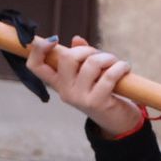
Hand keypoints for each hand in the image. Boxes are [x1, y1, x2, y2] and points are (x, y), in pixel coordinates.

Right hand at [26, 36, 141, 135]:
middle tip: (102, 56)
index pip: (35, 66)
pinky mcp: (96, 102)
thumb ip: (81, 57)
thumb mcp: (89, 75)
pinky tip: (125, 68)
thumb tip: (77, 39)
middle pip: (67, 57)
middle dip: (87, 50)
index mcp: (59, 83)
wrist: (118, 121)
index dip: (38, 49)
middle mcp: (65, 91)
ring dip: (108, 58)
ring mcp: (79, 98)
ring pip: (91, 64)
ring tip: (116, 63)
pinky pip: (109, 75)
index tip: (53, 39)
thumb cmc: (103, 93)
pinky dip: (120, 67)